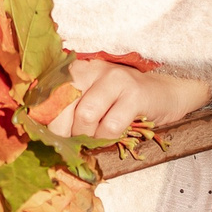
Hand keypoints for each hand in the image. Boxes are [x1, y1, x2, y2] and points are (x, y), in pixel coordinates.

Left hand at [46, 58, 210, 138]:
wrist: (167, 92)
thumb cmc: (123, 100)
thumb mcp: (93, 97)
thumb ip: (70, 107)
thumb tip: (43, 132)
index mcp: (77, 69)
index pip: (48, 92)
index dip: (44, 118)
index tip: (48, 135)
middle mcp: (92, 69)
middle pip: (61, 104)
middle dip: (63, 132)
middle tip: (73, 142)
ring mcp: (115, 79)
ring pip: (85, 116)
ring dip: (88, 136)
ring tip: (96, 138)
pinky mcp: (134, 94)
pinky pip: (110, 126)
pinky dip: (108, 139)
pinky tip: (113, 135)